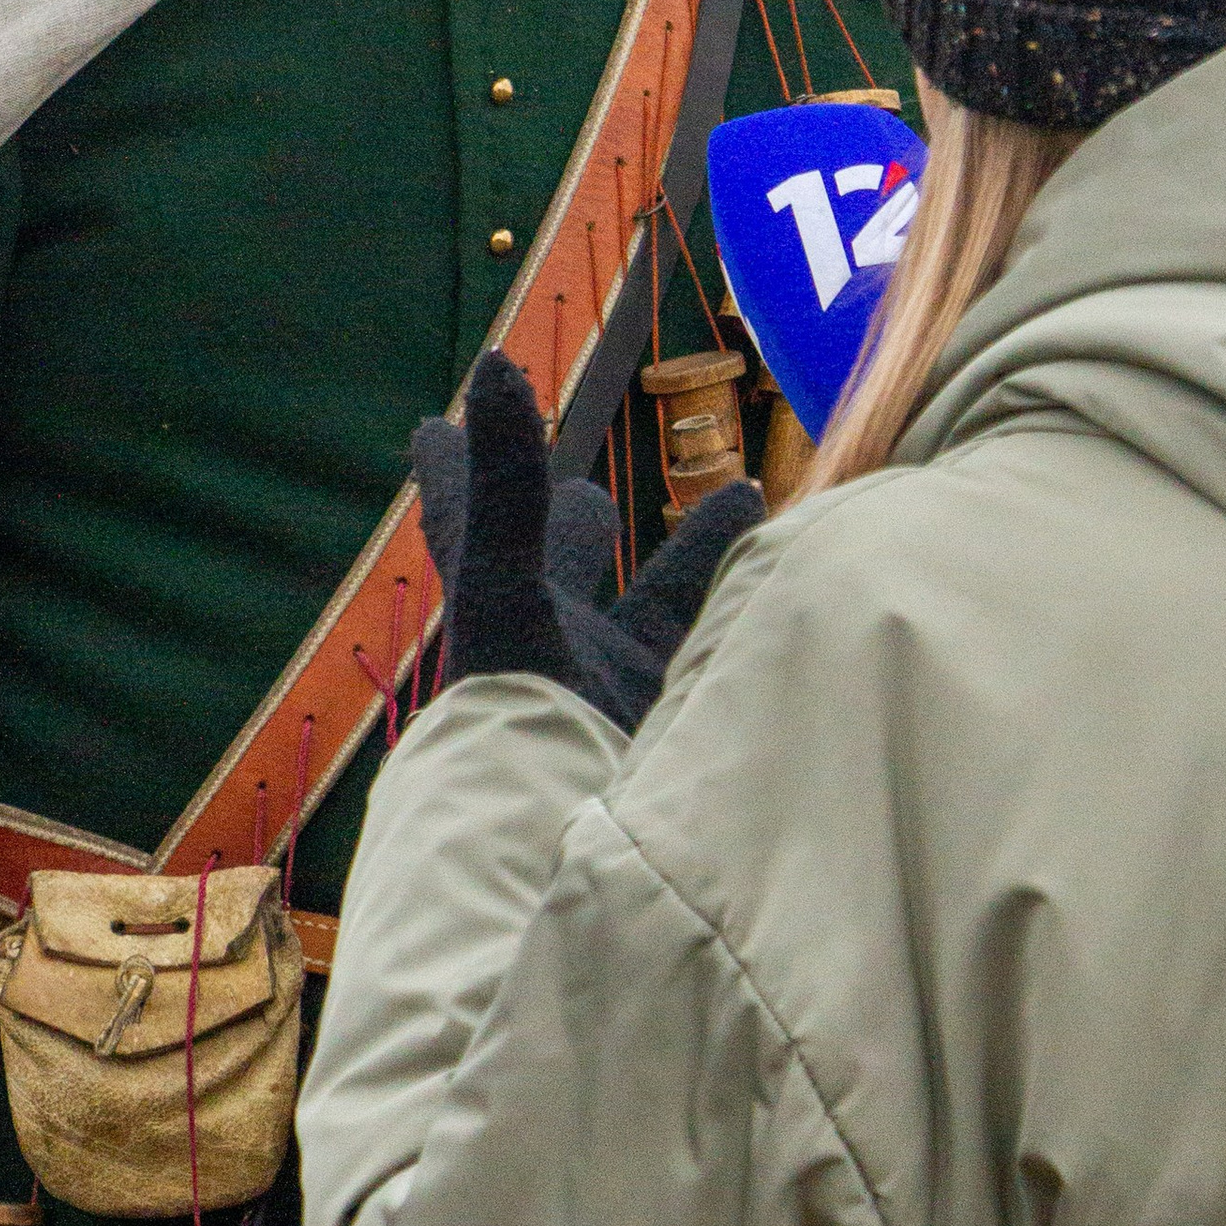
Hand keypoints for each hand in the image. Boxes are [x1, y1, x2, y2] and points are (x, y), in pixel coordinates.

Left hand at [416, 351, 762, 735]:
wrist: (571, 862)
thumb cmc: (518, 721)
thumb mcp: (505, 584)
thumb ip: (505, 481)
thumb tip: (495, 364)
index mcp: (501, 608)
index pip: (471, 518)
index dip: (457, 468)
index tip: (431, 425)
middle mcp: (557, 643)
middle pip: (566, 562)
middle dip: (579, 520)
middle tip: (588, 489)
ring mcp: (620, 686)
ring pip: (661, 598)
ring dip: (696, 548)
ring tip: (747, 497)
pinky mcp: (680, 721)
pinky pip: (716, 647)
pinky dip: (750, 607)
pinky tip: (794, 589)